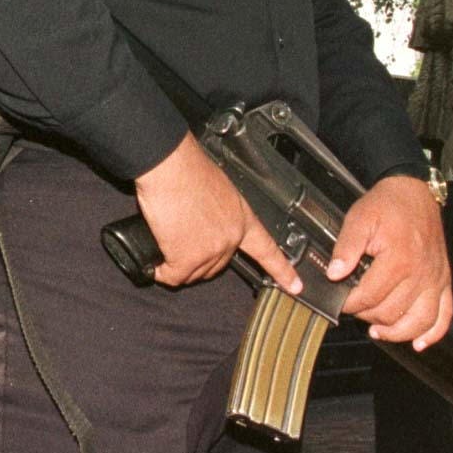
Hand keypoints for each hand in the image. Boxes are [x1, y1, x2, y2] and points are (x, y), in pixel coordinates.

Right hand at [134, 134, 300, 291]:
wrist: (170, 166)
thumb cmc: (187, 169)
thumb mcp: (218, 190)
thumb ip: (219, 213)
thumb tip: (204, 225)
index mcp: (242, 218)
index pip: (267, 249)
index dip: (281, 270)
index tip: (295, 286)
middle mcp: (231, 237)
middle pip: (217, 266)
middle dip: (197, 260)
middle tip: (180, 239)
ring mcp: (211, 249)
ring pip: (192, 273)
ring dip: (177, 264)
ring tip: (167, 240)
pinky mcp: (188, 257)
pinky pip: (172, 276)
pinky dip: (162, 271)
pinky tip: (157, 261)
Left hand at [329, 175, 452, 350]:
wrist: (415, 192)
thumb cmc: (389, 204)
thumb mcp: (359, 218)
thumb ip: (346, 247)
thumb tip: (335, 273)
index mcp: (399, 259)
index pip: (369, 297)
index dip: (350, 303)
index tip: (341, 300)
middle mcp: (421, 273)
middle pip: (391, 313)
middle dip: (369, 316)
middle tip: (357, 308)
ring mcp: (435, 279)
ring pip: (419, 321)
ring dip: (397, 333)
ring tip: (378, 331)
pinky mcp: (444, 280)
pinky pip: (444, 315)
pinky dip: (433, 333)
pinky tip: (419, 342)